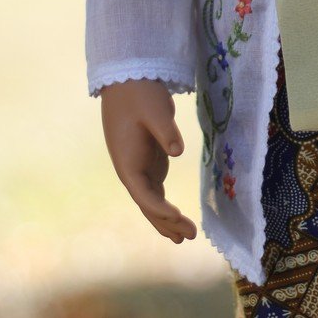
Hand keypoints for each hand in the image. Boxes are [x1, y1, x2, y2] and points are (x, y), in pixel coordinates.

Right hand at [100, 79, 196, 243]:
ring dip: (166, 219)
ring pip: (151, 200)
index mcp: (127, 162)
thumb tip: (178, 151)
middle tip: (190, 235)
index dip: (159, 209)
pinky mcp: (148, 161)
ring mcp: (138, 167)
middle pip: (148, 204)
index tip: (177, 216)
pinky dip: (164, 205)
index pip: (143, 194)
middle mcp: (131, 170)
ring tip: (184, 237)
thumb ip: (166, 131)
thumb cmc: (140, 94)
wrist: (127, 79)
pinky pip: (155, 190)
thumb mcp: (155, 110)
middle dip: (167, 222)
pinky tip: (175, 217)